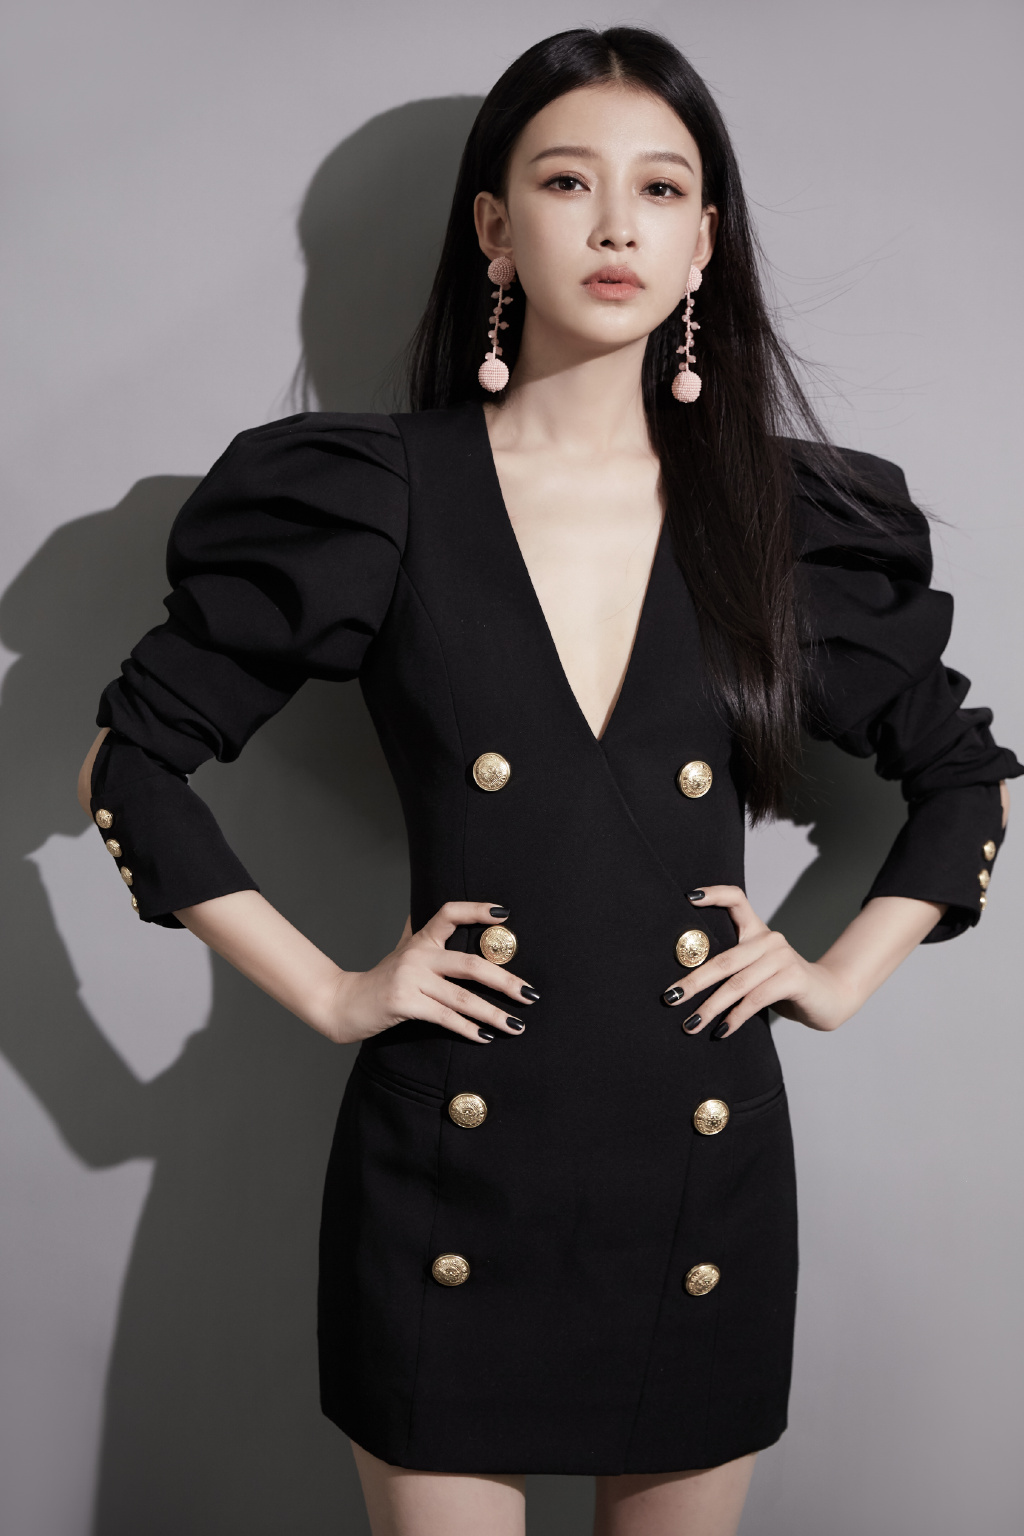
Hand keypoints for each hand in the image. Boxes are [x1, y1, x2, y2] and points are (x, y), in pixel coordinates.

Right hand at [322, 901, 537, 1046]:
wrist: (343, 1003)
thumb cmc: (380, 979)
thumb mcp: (401, 950)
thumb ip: (420, 932)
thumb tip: (435, 909)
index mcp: (421, 940)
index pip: (449, 913)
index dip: (477, 910)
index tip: (505, 915)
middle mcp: (417, 956)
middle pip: (470, 964)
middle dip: (505, 981)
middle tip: (530, 995)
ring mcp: (410, 979)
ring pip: (462, 997)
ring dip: (494, 1013)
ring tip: (517, 1025)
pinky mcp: (404, 1004)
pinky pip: (444, 1017)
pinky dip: (468, 1029)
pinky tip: (485, 1037)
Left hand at [661, 885, 858, 1037]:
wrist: (830, 998)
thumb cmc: (784, 986)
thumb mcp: (757, 971)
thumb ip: (733, 968)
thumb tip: (687, 983)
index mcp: (758, 931)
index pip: (736, 899)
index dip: (713, 894)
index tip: (688, 897)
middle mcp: (770, 939)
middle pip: (724, 958)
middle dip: (693, 981)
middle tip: (670, 998)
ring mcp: (783, 957)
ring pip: (737, 983)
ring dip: (710, 1007)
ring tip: (691, 1024)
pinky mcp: (793, 978)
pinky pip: (755, 999)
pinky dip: (735, 1017)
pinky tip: (721, 1031)